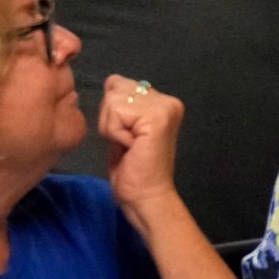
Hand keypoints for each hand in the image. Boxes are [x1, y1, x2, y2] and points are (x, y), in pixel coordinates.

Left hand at [100, 76, 185, 213]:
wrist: (146, 198)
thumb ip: (120, 105)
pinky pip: (115, 113)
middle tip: (128, 143)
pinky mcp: (157, 117)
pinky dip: (114, 133)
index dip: (113, 113)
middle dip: (111, 119)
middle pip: (115, 90)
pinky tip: (130, 147)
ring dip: (112, 128)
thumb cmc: (134, 171)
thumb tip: (111, 80)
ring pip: (112, 101)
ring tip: (129, 145)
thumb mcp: (122, 129)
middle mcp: (168, 100)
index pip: (120, 85)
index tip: (129, 137)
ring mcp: (164, 107)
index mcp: (163, 102)